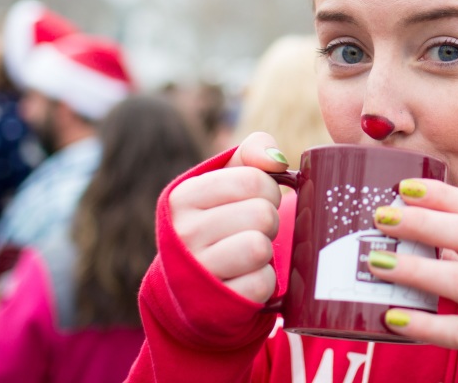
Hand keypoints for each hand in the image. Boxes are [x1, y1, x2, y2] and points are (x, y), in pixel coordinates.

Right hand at [168, 132, 287, 302]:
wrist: (194, 287)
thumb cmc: (219, 220)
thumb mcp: (227, 179)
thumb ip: (252, 153)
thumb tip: (276, 160)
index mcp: (182, 197)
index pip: (253, 179)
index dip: (267, 189)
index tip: (254, 200)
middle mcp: (182, 233)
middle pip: (262, 214)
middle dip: (267, 221)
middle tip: (251, 230)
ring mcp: (195, 271)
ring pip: (260, 248)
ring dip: (265, 251)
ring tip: (248, 253)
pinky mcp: (214, 304)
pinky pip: (262, 283)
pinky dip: (263, 281)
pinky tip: (244, 278)